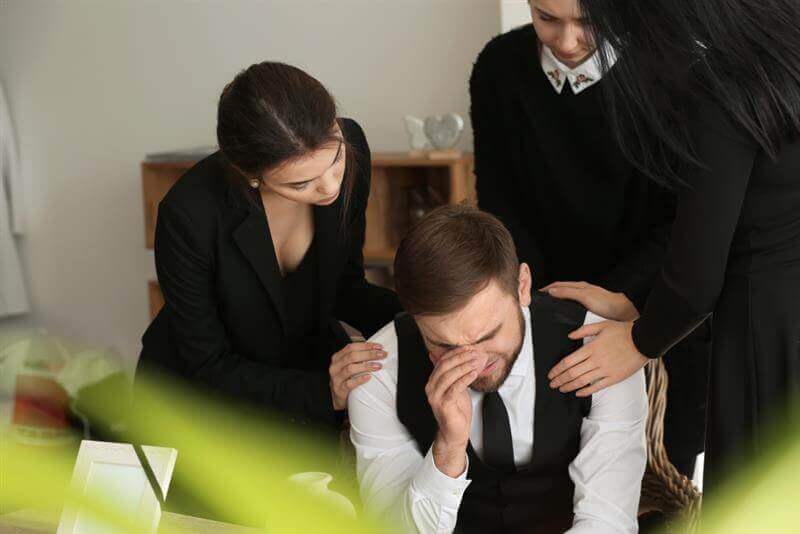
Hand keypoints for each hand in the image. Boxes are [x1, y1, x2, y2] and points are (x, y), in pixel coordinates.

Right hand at [329, 342, 386, 409]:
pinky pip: (349, 384)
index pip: (351, 347)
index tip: (378, 347)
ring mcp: (336, 378)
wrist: (338, 398)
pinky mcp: (339, 390)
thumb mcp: (348, 366)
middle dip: (369, 354)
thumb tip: (376, 351)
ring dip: (366, 366)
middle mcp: (335, 367)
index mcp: (337, 358)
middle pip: (352, 356)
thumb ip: (358, 358)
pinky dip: (360, 379)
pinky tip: (368, 377)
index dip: (366, 346)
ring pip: (351, 368)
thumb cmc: (345, 380)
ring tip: (377, 366)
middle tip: (381, 355)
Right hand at [426, 347, 486, 476]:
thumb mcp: (456, 388)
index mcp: (433, 381)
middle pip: (444, 366)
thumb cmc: (456, 410)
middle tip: (474, 353)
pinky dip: (465, 379)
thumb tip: (460, 358)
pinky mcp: (443, 405)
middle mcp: (431, 387)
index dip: (456, 353)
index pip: (442, 361)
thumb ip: (455, 374)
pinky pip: (454, 388)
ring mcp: (435, 396)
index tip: (469, 347)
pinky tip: (473, 373)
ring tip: (476, 361)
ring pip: (449, 376)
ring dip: (464, 366)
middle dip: (461, 357)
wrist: (454, 433)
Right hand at [541, 281, 639, 321]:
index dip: (547, 288)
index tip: (537, 293)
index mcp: (579, 286)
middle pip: (561, 290)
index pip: (558, 285)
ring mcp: (585, 299)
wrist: (623, 312)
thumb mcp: (584, 296)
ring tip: (549, 305)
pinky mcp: (589, 307)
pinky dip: (565, 306)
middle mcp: (582, 291)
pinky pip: (572, 305)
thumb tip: (552, 291)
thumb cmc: (606, 303)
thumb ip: (567, 293)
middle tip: (540, 299)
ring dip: (557, 299)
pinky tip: (565, 313)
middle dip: (550, 292)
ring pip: (567, 297)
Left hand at [547, 320, 647, 396]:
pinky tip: (578, 393)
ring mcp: (606, 370)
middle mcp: (596, 360)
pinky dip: (586, 391)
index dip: (557, 369)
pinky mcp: (615, 378)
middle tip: (551, 384)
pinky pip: (597, 387)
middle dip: (560, 380)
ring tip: (561, 389)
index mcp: (591, 348)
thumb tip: (569, 336)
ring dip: (569, 386)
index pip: (568, 362)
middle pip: (572, 373)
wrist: (645, 340)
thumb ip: (584, 330)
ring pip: (582, 381)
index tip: (550, 374)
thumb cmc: (623, 331)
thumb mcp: (602, 325)